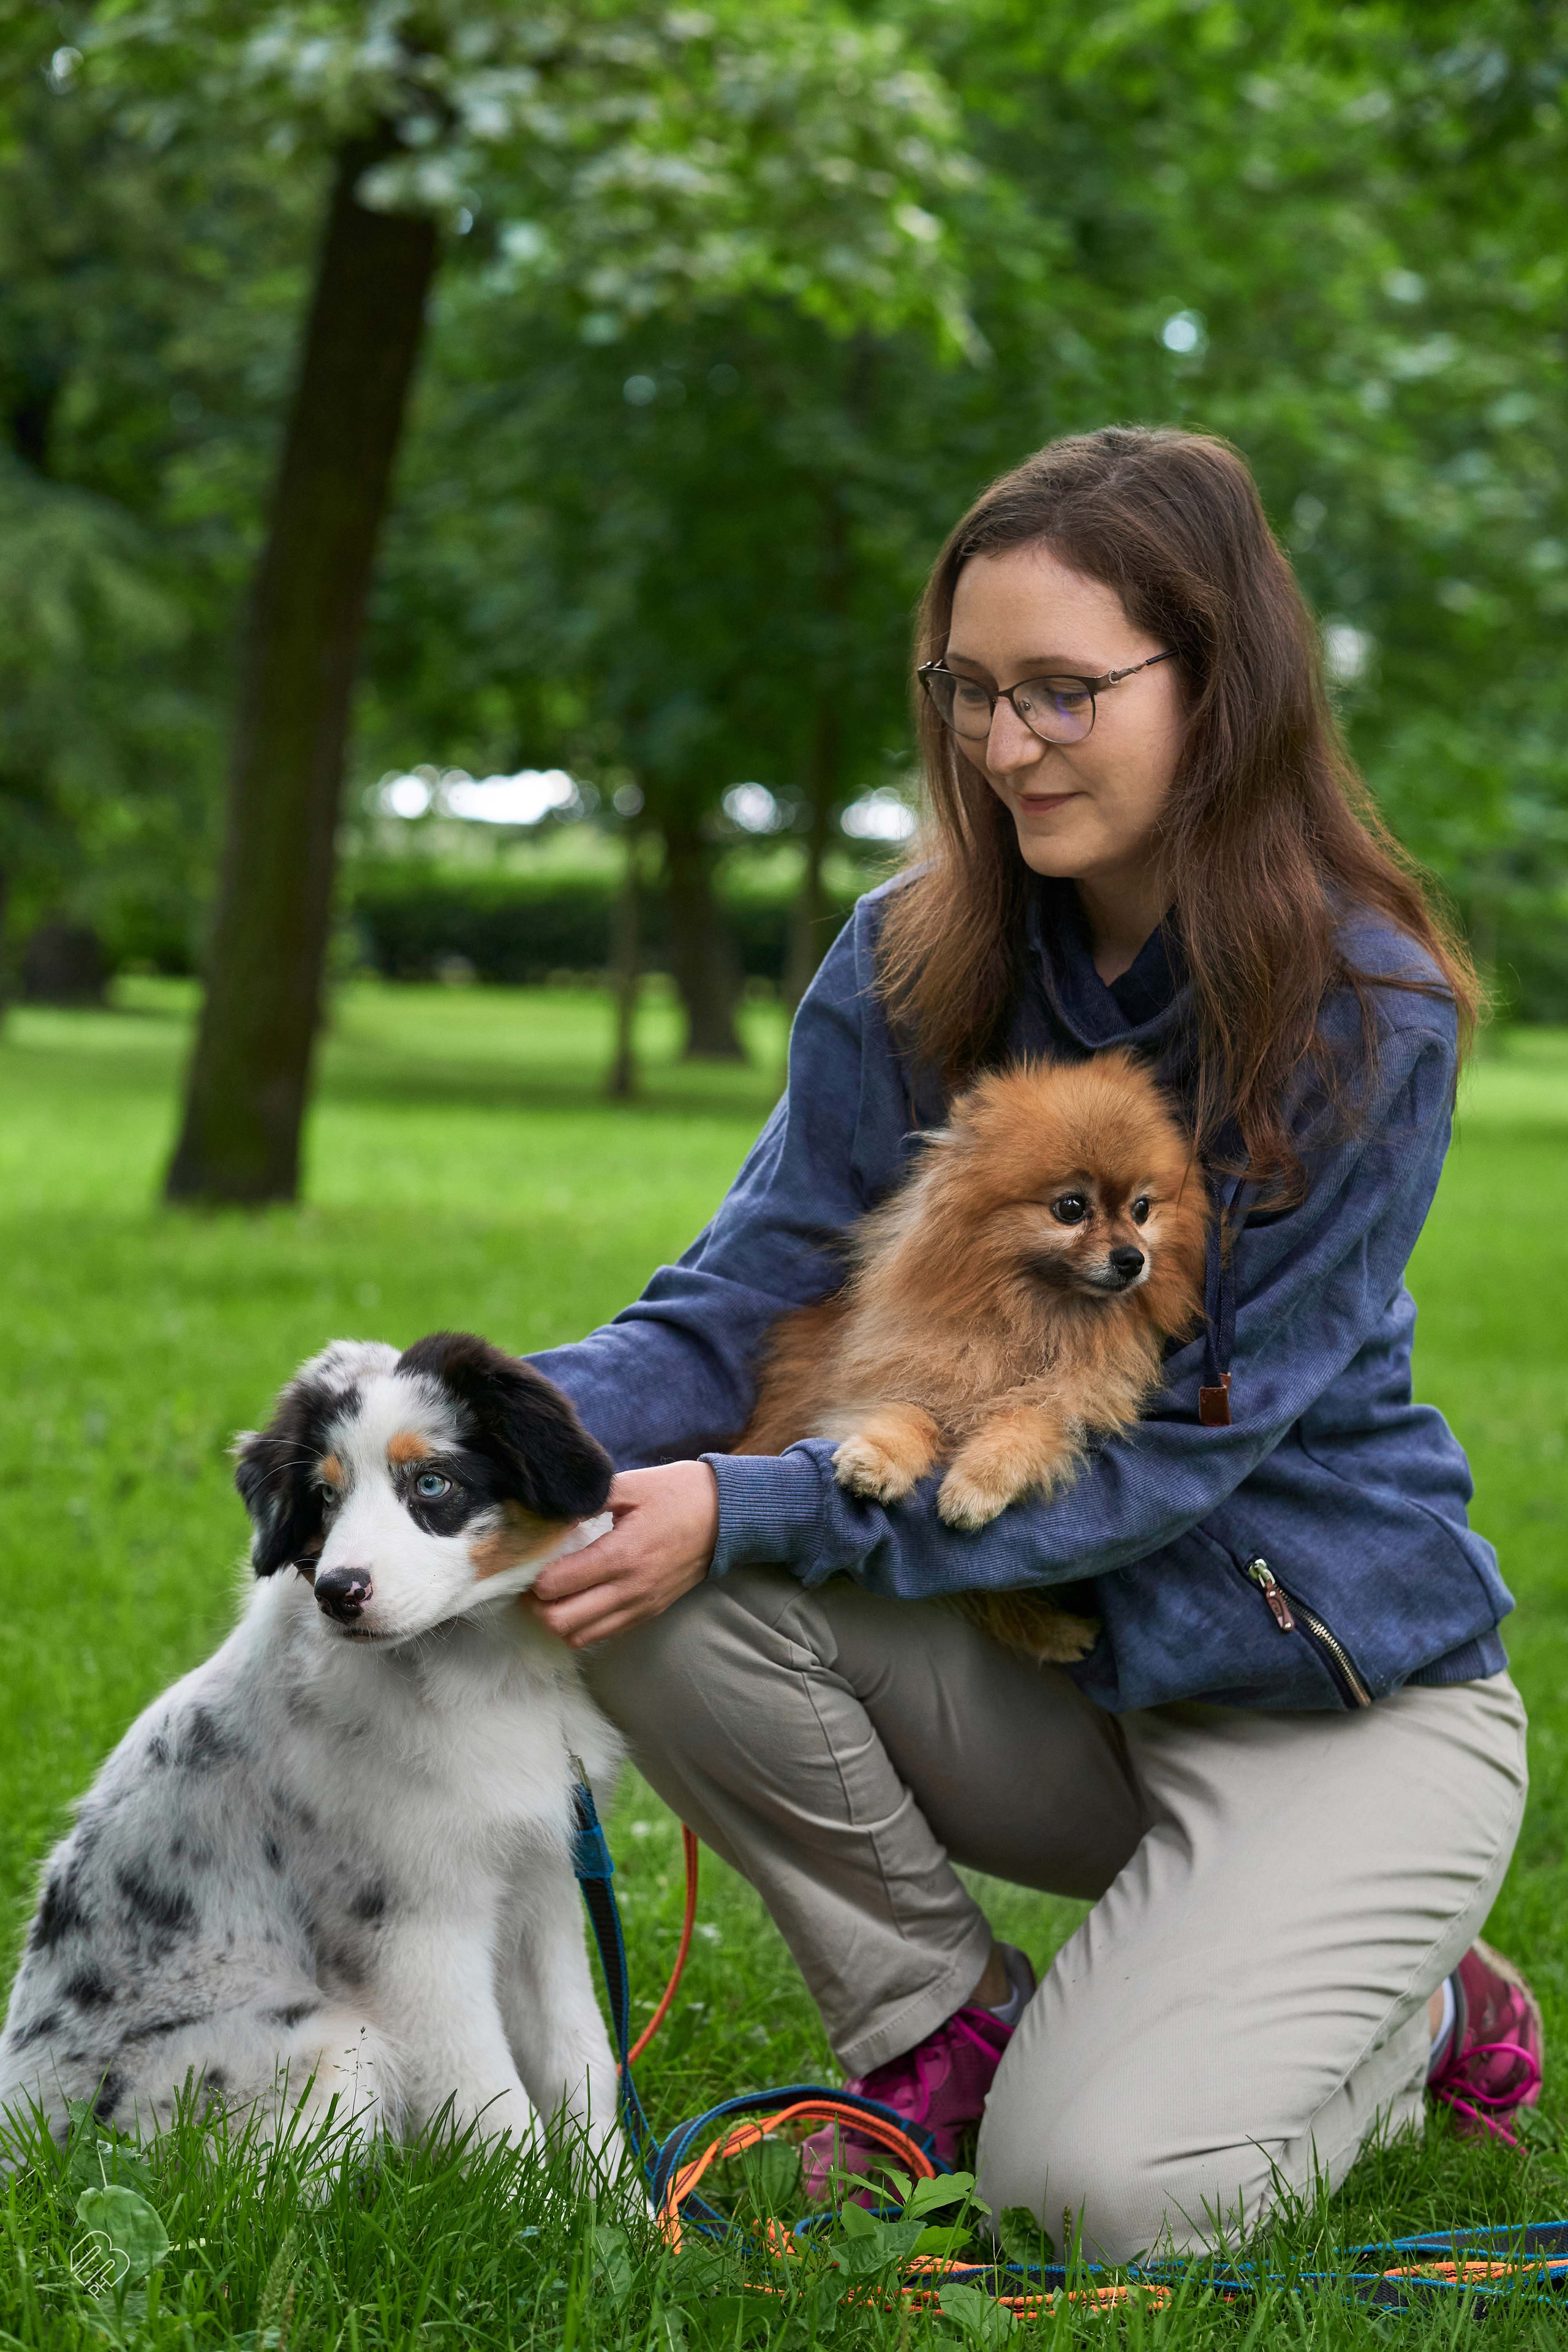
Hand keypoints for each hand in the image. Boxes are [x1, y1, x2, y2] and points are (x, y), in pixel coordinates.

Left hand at [524, 1461, 717, 1647]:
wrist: (729, 1515)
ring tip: (552, 1594)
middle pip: (561, 1622)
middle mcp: (630, 1588)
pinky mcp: (649, 1612)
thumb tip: (549, 1514)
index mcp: (622, 1554)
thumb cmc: (679, 1493)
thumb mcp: (631, 1484)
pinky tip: (579, 1599)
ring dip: (557, 1619)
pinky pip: (604, 1634)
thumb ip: (588, 1499)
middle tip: (532, 1582)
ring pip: (580, 1636)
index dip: (532, 1576)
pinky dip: (582, 1624)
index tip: (531, 1559)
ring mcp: (641, 1605)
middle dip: (536, 1605)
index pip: (556, 1585)